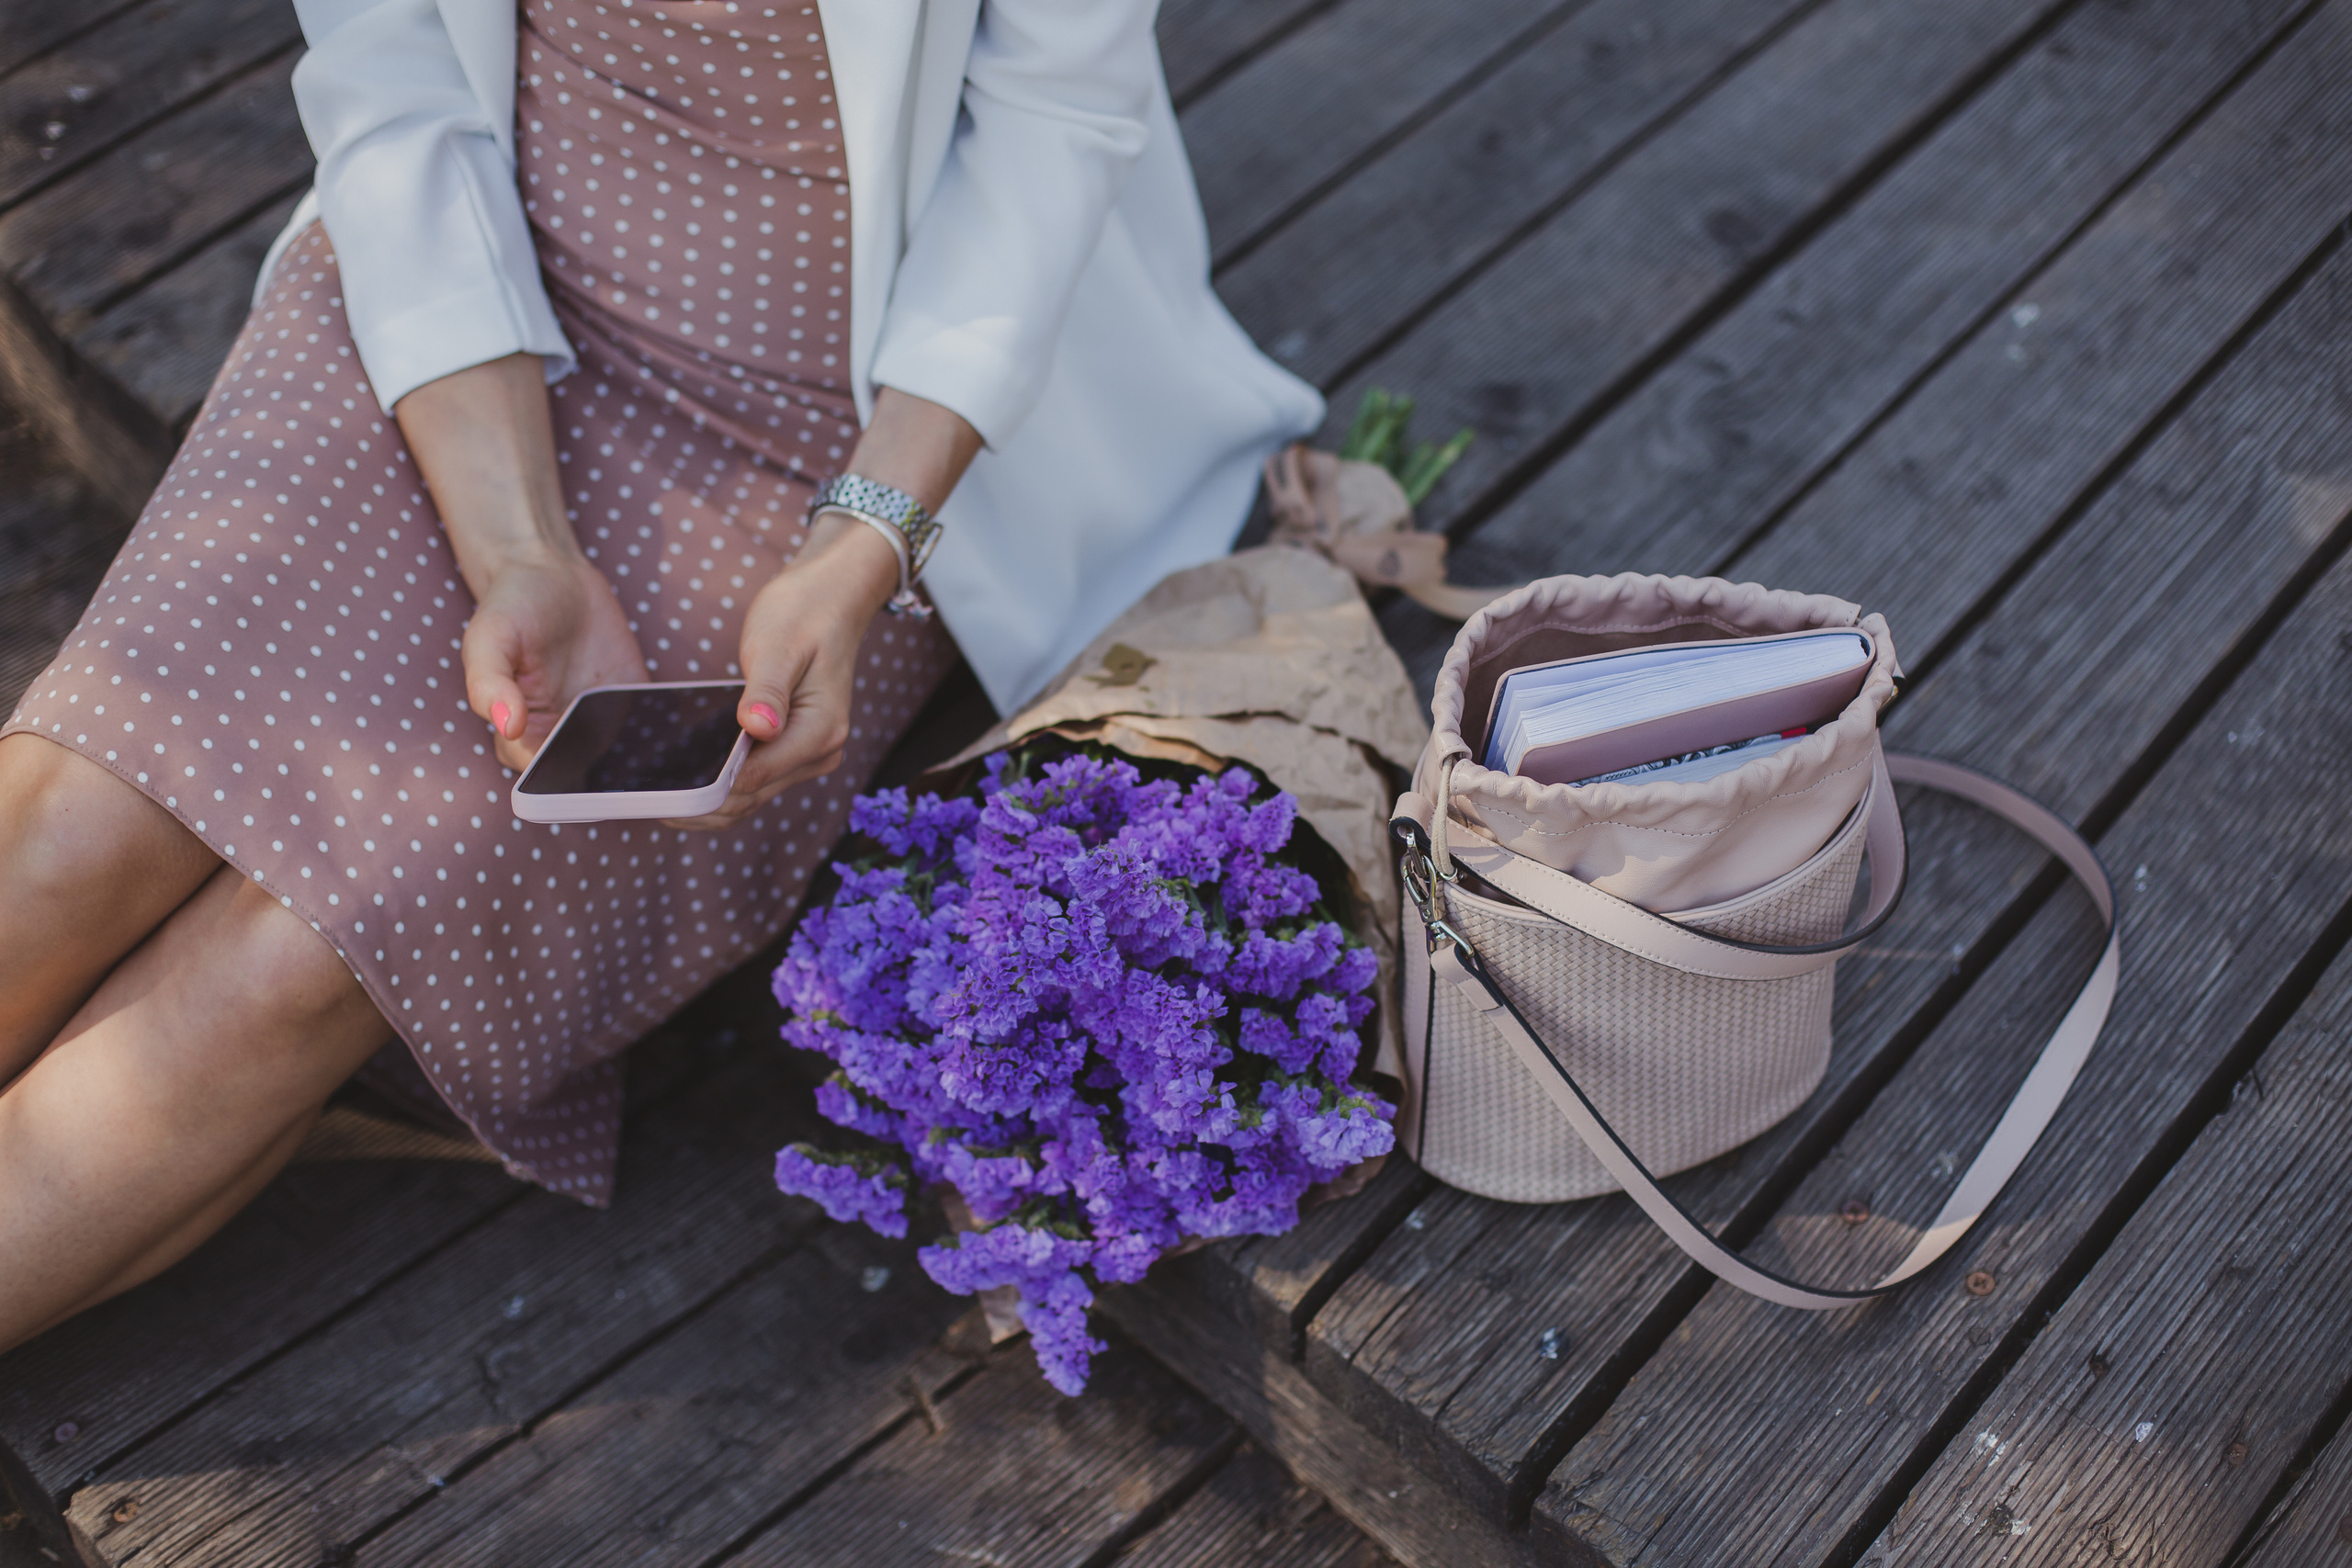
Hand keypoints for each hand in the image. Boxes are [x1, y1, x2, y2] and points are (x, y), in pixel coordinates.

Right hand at [392, 354, 650, 770]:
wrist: (554, 574)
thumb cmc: (512, 605)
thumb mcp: (489, 635)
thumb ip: (488, 680)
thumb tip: (507, 725)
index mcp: (520, 735)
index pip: (544, 780)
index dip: (568, 787)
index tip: (597, 781)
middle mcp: (559, 739)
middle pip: (590, 782)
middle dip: (618, 786)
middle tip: (653, 783)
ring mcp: (598, 725)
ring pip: (625, 767)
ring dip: (650, 770)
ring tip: (682, 766)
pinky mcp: (630, 705)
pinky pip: (652, 732)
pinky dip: (671, 739)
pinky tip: (697, 737)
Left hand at [665, 515, 900, 830]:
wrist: (830, 599)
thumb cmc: (804, 614)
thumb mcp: (778, 645)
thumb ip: (767, 690)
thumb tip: (757, 729)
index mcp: (820, 731)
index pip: (755, 777)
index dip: (708, 787)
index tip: (662, 789)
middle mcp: (820, 752)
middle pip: (751, 797)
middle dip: (702, 804)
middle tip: (645, 801)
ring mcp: (808, 755)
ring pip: (750, 798)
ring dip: (708, 803)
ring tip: (657, 800)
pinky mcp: (792, 750)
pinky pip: (753, 781)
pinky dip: (720, 786)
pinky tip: (685, 782)